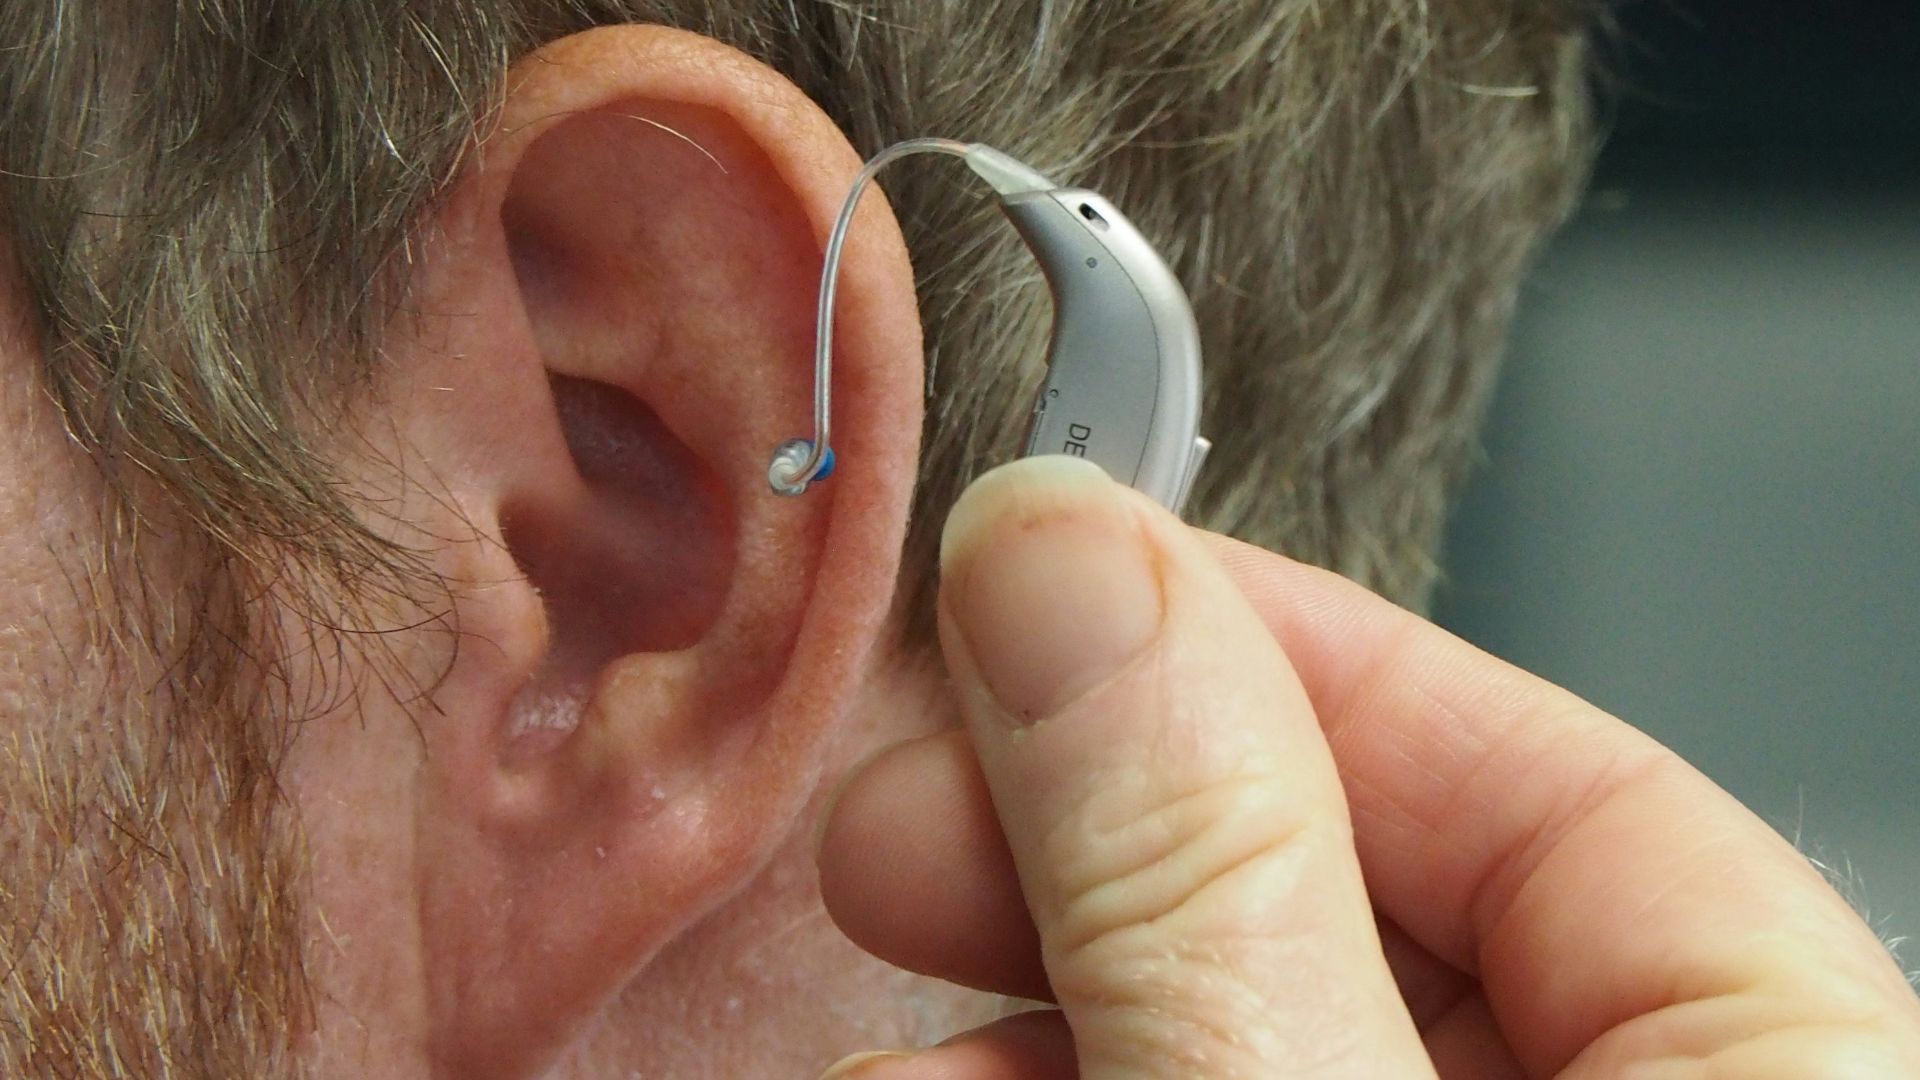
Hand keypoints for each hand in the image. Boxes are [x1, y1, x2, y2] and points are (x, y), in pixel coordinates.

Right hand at [815, 457, 1919, 1077]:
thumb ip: (1206, 870)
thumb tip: (1070, 560)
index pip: (1570, 800)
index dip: (1290, 666)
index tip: (1057, 606)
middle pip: (1378, 923)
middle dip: (1098, 854)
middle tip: (902, 826)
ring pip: (1256, 1047)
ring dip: (1036, 1011)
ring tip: (882, 1055)